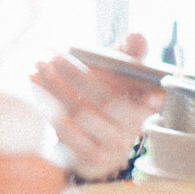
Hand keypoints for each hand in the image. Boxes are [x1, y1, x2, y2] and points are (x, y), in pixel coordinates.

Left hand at [30, 32, 162, 181]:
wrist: (89, 133)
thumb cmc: (107, 92)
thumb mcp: (118, 71)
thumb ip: (127, 53)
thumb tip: (136, 37)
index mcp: (148, 103)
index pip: (158, 100)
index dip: (157, 97)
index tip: (151, 92)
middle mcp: (136, 126)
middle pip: (108, 100)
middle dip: (78, 76)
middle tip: (54, 58)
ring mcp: (115, 145)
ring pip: (81, 113)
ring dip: (55, 87)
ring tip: (38, 67)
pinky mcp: (92, 157)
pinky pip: (64, 130)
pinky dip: (47, 105)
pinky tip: (35, 85)